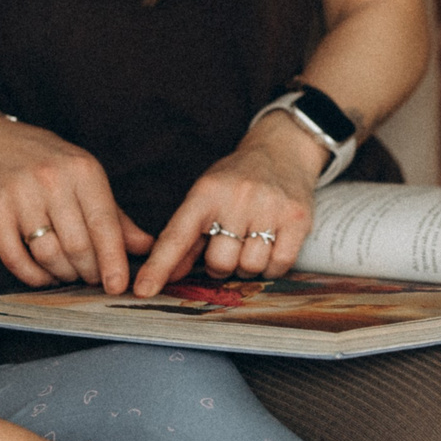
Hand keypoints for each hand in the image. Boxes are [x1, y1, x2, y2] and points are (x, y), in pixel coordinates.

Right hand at [0, 108, 152, 292]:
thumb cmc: (46, 161)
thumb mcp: (85, 176)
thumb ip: (115, 215)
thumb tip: (145, 247)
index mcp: (82, 171)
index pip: (104, 224)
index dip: (113, 260)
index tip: (119, 285)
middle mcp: (52, 181)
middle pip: (78, 245)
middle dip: (89, 271)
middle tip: (93, 279)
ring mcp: (20, 196)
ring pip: (49, 254)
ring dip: (63, 274)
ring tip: (70, 274)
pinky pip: (16, 258)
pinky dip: (33, 276)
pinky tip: (44, 275)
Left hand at [135, 117, 319, 293]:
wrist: (282, 150)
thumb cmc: (237, 179)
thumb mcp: (205, 197)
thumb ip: (185, 237)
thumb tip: (165, 277)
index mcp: (207, 193)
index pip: (177, 236)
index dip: (158, 267)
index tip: (143, 290)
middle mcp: (238, 198)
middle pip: (219, 262)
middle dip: (220, 264)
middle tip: (227, 245)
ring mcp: (270, 208)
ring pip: (250, 267)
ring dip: (247, 265)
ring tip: (250, 242)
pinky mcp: (298, 219)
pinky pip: (279, 265)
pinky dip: (271, 266)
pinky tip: (269, 247)